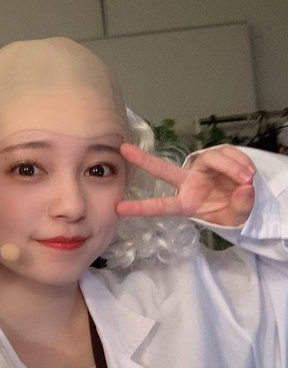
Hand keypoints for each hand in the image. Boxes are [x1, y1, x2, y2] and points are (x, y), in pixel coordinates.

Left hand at [116, 143, 255, 226]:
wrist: (247, 199)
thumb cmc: (232, 212)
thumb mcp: (236, 218)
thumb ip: (240, 207)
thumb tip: (244, 189)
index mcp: (186, 203)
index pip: (161, 206)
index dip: (141, 208)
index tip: (119, 209)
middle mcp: (188, 183)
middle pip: (163, 169)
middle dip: (143, 159)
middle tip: (123, 149)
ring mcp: (200, 168)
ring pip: (212, 159)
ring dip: (232, 168)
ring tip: (247, 179)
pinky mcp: (214, 157)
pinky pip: (227, 153)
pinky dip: (240, 162)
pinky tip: (249, 173)